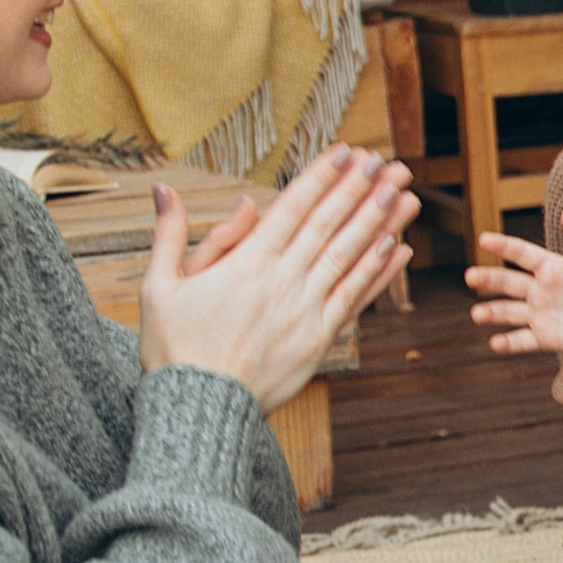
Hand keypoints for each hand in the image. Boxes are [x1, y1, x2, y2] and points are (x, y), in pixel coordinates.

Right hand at [138, 149, 414, 413]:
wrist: (197, 410)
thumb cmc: (172, 350)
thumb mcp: (158, 287)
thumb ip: (168, 234)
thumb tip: (163, 190)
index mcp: (247, 263)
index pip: (294, 207)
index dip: (324, 176)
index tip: (349, 152)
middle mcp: (283, 281)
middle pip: (330, 225)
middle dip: (361, 189)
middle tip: (388, 161)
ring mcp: (305, 311)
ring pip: (350, 257)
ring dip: (380, 221)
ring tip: (404, 192)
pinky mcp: (317, 341)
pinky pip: (354, 298)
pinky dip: (377, 272)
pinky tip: (397, 247)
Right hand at [467, 206, 562, 363]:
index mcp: (551, 267)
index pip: (522, 254)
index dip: (503, 246)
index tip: (483, 238)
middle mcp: (540, 289)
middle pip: (509, 283)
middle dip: (489, 280)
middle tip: (471, 276)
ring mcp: (541, 314)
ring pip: (510, 312)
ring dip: (492, 313)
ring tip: (476, 314)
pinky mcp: (546, 337)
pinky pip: (524, 340)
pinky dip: (509, 342)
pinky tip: (495, 343)